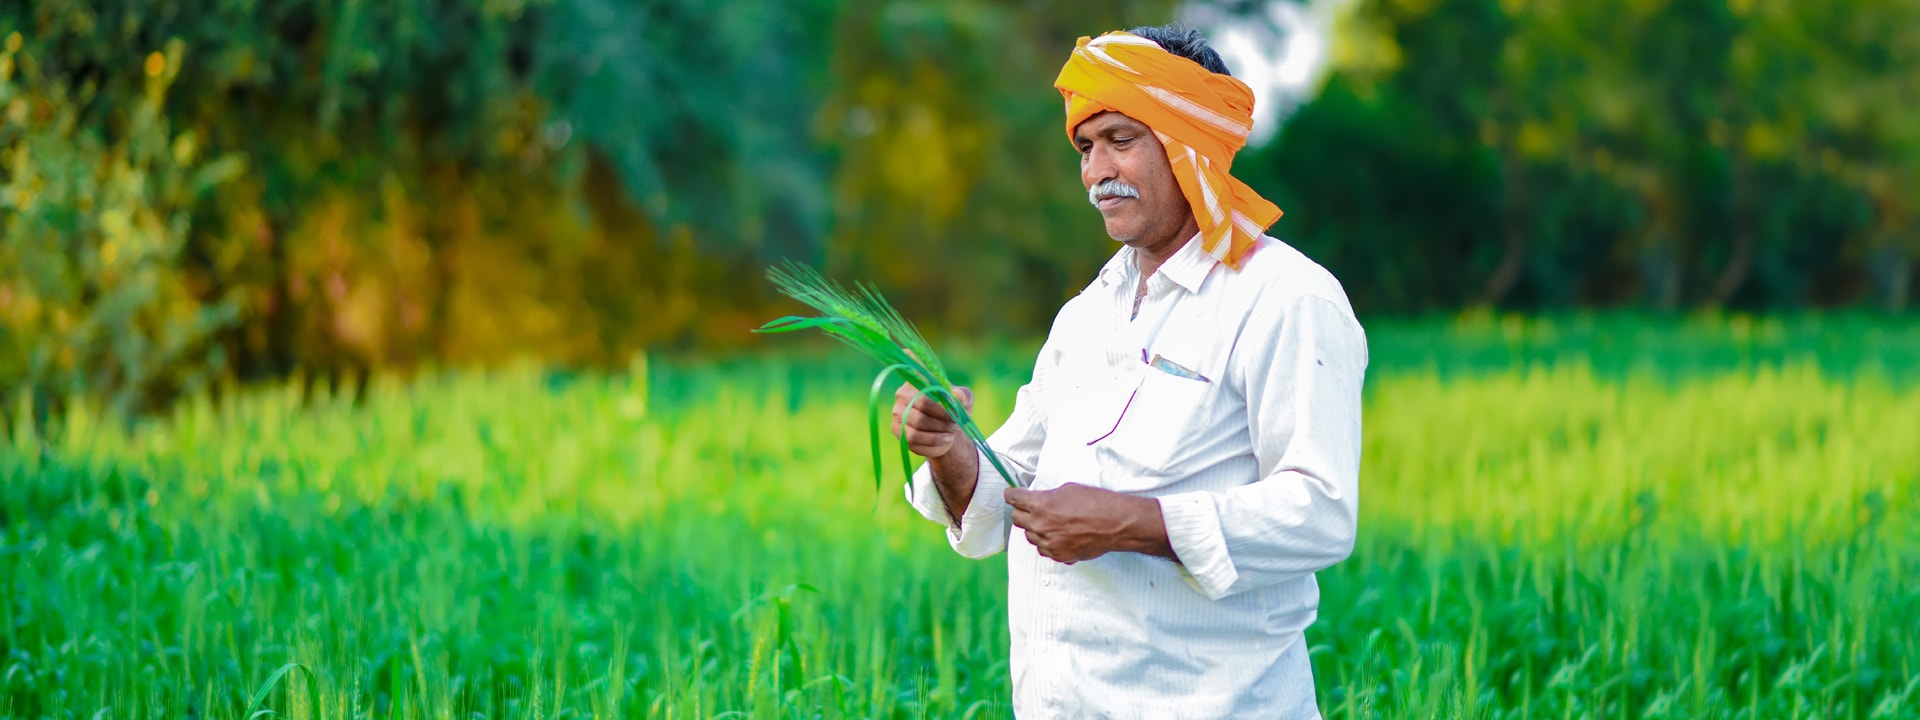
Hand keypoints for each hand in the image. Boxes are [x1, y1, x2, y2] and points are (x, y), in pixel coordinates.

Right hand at [892, 382, 973, 458]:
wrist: (947, 426)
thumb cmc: (953, 407)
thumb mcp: (963, 399)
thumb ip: (962, 395)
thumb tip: (958, 396)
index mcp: (917, 381)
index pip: (926, 396)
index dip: (942, 408)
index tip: (957, 415)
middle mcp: (902, 395)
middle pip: (920, 413)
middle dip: (941, 422)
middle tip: (955, 425)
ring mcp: (898, 414)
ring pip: (916, 429)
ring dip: (937, 434)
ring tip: (951, 434)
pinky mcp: (898, 431)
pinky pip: (912, 440)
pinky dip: (932, 442)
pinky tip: (945, 440)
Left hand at [1005, 483, 1172, 563]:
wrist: (1115, 524)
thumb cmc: (1096, 503)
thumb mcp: (1068, 489)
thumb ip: (1048, 496)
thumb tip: (1040, 500)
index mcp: (1040, 505)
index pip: (1014, 499)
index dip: (1012, 495)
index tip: (1011, 494)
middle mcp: (1040, 525)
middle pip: (1017, 519)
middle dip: (1022, 511)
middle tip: (1030, 508)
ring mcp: (1049, 543)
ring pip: (1029, 537)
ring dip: (1035, 529)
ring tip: (1050, 523)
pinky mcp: (1059, 556)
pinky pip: (1043, 550)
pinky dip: (1047, 543)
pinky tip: (1058, 536)